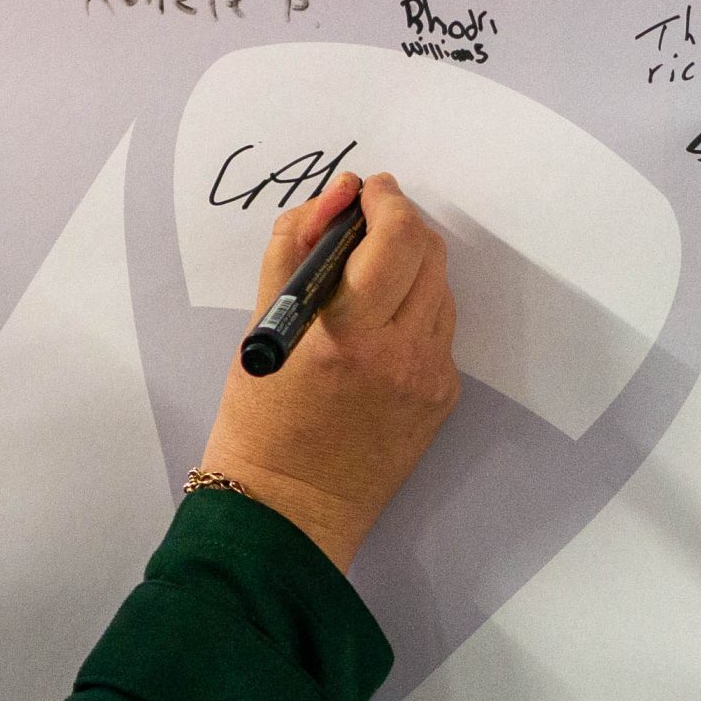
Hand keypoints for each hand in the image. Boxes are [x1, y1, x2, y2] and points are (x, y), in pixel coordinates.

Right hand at [197, 172, 460, 571]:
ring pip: (441, 289)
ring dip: (411, 267)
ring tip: (369, 279)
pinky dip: (415, 311)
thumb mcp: (261, 324)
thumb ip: (295, 247)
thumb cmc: (259, 418)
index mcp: (349, 334)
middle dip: (400, 225)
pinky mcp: (442, 399)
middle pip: (428, 254)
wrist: (288, 508)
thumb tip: (337, 197)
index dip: (385, 200)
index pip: (394, 237)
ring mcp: (429, 379)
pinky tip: (380, 328)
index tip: (368, 192)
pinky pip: (439, 332)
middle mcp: (401, 354)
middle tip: (367, 223)